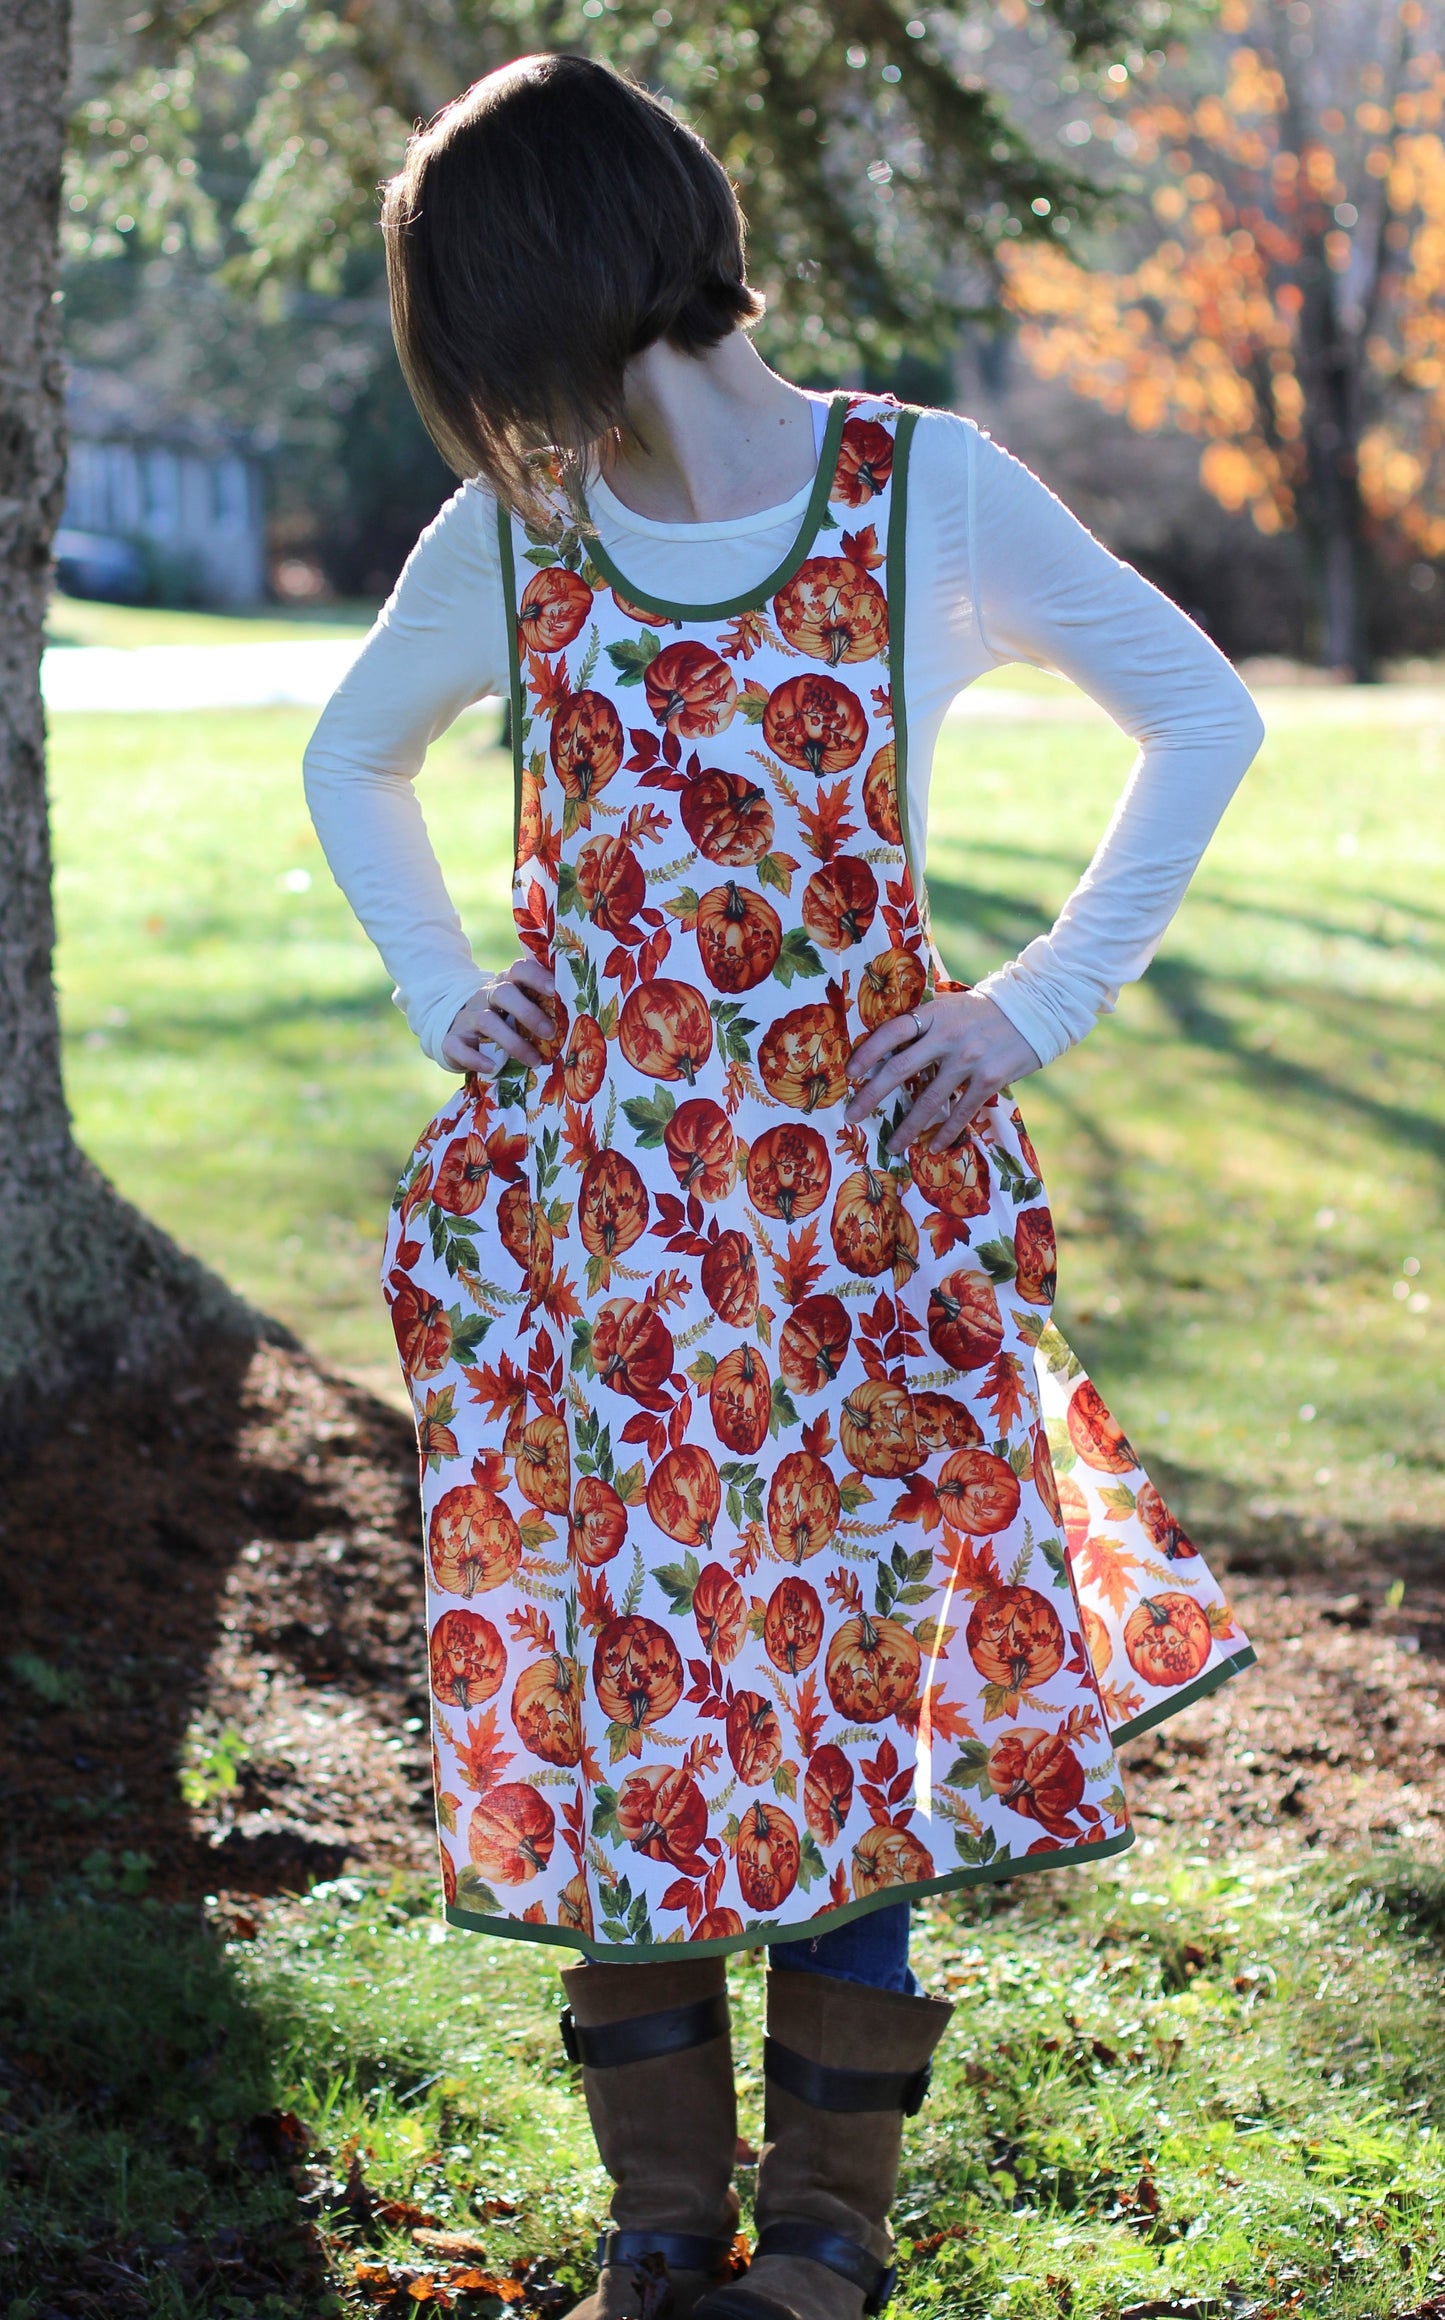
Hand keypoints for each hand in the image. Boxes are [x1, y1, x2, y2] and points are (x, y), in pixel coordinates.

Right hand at [441, 955, 557, 1073]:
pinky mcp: (451, 1040)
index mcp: (507, 984)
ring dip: (513, 1043)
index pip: (519, 969)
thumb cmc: (504, 1023)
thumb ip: (542, 1010)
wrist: (460, 1036)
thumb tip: (582, 1019)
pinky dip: (476, 1059)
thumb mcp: (520, 1011)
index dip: (537, 976)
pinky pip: (459, 1046)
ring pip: (487, 1022)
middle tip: (551, 1032)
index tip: (557, 990)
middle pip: (504, 993)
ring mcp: (468, 1017)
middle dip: (528, 1012)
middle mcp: (486, 996)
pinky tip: (493, 1068)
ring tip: (534, 1061)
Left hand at [845, 990, 1040, 1159]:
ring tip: (893, 1145)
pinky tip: (935, 1147)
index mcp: (933, 1014)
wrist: (1034, 1011)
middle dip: (872, 1096)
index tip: (850, 1074)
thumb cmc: (983, 1011)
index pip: (891, 1032)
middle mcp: (947, 1036)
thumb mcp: (950, 1006)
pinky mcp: (989, 1079)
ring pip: (929, 1100)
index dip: (868, 1053)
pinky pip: (961, 1112)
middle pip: (900, 1069)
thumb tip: (888, 1041)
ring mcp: (968, 1059)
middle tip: (852, 1116)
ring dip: (908, 1127)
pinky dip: (947, 1132)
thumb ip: (923, 1021)